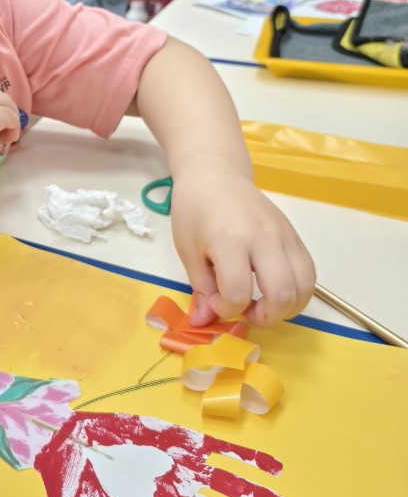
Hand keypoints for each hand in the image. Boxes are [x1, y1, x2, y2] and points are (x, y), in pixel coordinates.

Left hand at [169, 168, 315, 327]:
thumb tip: (205, 322)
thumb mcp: (188, 250)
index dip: (226, 310)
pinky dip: (298, 291)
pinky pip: (309, 271)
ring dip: (288, 308)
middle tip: (247, 312)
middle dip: (266, 316)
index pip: (238, 293)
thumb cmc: (195, 209)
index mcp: (230, 240)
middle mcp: (264, 237)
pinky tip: (276, 291)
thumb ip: (201, 289)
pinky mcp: (294, 235)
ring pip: (305, 285)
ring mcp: (284, 235)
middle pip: (282, 293)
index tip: (215, 303)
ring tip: (264, 305)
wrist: (215, 175)